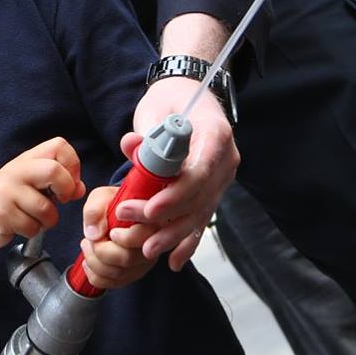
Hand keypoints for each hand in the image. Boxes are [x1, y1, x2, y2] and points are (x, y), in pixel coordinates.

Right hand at [0, 137, 82, 247]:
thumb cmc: (11, 196)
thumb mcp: (33, 181)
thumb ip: (58, 180)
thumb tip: (80, 189)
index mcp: (28, 158)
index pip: (59, 146)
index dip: (73, 164)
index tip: (70, 181)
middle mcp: (17, 171)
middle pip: (54, 171)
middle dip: (66, 190)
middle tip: (61, 200)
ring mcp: (7, 191)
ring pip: (45, 208)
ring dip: (48, 220)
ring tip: (36, 218)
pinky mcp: (2, 213)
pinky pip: (32, 227)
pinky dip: (33, 230)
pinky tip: (22, 225)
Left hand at [79, 183, 156, 289]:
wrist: (118, 213)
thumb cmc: (112, 203)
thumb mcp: (101, 197)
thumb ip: (95, 210)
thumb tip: (94, 235)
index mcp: (151, 221)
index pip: (144, 237)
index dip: (123, 237)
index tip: (111, 231)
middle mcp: (154, 244)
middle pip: (128, 258)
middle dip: (101, 251)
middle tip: (90, 239)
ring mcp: (145, 262)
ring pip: (119, 273)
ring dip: (94, 262)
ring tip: (87, 245)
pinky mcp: (135, 273)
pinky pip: (114, 283)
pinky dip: (95, 276)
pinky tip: (88, 263)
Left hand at [113, 76, 236, 268]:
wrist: (190, 93)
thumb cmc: (173, 99)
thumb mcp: (156, 109)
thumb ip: (145, 131)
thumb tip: (130, 145)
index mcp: (215, 135)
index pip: (198, 174)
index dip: (175, 196)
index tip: (149, 210)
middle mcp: (225, 160)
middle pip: (198, 199)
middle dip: (165, 220)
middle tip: (131, 231)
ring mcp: (222, 177)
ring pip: (200, 214)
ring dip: (174, 236)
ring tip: (147, 250)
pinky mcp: (214, 189)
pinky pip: (203, 218)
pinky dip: (189, 240)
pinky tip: (174, 261)